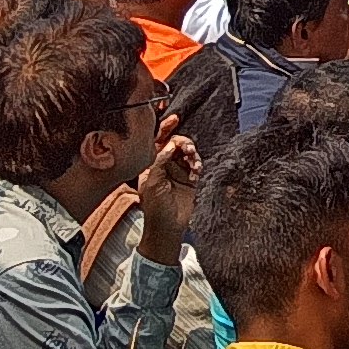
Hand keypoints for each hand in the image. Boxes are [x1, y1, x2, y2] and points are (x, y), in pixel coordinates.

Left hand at [132, 128, 200, 262]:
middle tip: (186, 147)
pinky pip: (196, 164)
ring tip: (193, 159)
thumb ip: (160, 161)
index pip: (157, 142)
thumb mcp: (152, 182)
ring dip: (191, 152)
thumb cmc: (155, 209)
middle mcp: (164, 166)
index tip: (174, 119)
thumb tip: (170, 144)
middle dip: (182, 142)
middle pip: (175, 144)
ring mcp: (178, 172)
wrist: (168, 229)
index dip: (164, 129)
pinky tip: (197, 169)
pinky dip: (198, 163)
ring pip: (187, 152)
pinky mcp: (190, 180)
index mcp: (151, 165)